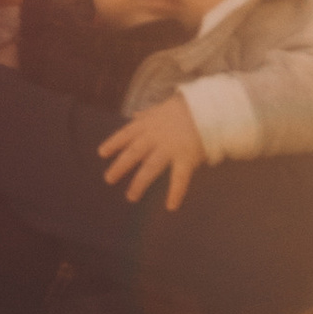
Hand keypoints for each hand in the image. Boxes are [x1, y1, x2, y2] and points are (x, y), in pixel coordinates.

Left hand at [100, 91, 209, 207]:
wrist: (211, 107)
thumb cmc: (189, 107)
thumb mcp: (164, 107)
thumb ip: (148, 114)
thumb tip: (135, 116)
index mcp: (150, 124)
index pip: (127, 133)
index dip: (114, 143)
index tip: (102, 153)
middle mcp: (156, 136)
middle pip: (134, 152)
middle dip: (120, 166)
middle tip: (108, 179)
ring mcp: (170, 148)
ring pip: (150, 167)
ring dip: (139, 183)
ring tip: (131, 197)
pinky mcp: (186, 157)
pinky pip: (179, 177)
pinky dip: (176, 192)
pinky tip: (171, 207)